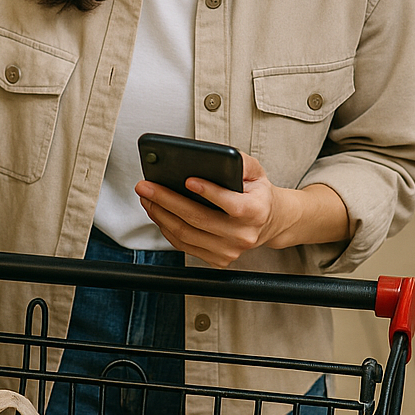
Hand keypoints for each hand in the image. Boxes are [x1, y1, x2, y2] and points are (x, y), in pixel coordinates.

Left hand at [134, 151, 300, 267]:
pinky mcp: (218, 259)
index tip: (187, 180)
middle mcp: (243, 234)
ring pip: (187, 234)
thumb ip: (238, 161)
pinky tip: (157, 212)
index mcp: (256, 211)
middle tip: (146, 186)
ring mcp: (230, 250)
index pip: (233, 205)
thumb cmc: (256, 193)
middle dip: (167, 200)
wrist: (268, 222)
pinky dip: (166, 228)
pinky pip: (184, 245)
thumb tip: (214, 155)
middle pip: (198, 219)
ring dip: (161, 214)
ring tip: (146, 197)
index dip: (209, 192)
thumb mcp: (255, 171)